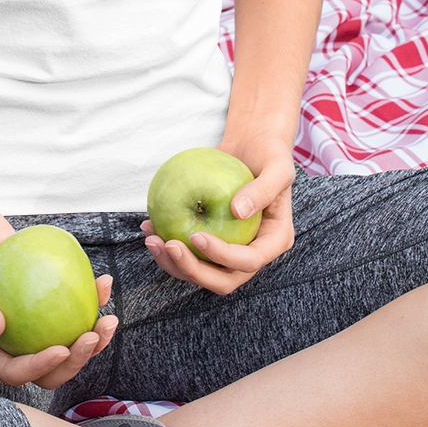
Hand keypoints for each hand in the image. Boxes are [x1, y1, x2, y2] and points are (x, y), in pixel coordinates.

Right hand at [0, 205, 117, 390]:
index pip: (16, 371)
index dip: (41, 368)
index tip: (61, 349)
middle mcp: (13, 343)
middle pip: (50, 367)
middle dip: (77, 360)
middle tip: (92, 336)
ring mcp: (33, 324)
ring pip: (69, 342)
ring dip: (95, 338)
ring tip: (109, 319)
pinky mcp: (47, 300)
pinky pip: (73, 306)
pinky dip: (92, 298)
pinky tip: (104, 283)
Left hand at [141, 134, 295, 295]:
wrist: (251, 146)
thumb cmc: (269, 153)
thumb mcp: (277, 165)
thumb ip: (264, 189)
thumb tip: (237, 212)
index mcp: (273, 241)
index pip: (249, 261)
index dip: (222, 256)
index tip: (196, 235)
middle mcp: (252, 252)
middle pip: (223, 280)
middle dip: (193, 270)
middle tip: (168, 245)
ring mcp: (230, 250)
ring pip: (201, 272)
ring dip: (173, 264)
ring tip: (152, 239)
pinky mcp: (210, 242)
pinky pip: (189, 252)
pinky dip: (167, 247)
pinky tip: (150, 227)